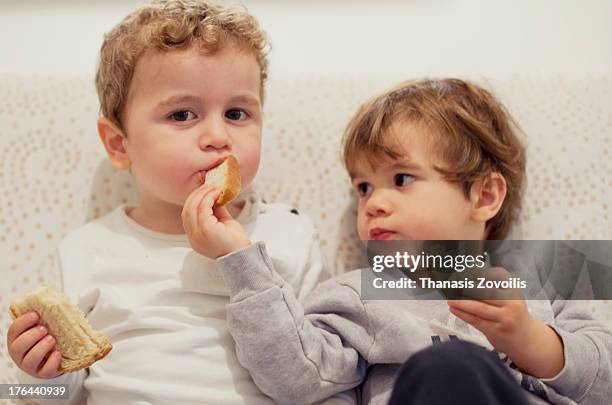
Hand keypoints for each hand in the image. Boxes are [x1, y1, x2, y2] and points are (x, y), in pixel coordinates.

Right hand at [7, 312, 62, 378]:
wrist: (52, 359)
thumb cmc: (45, 338)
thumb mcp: (42, 326)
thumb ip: (44, 315)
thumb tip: (54, 298)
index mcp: (17, 339)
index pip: (14, 331)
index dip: (23, 322)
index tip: (35, 314)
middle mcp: (20, 354)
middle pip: (18, 347)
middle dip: (31, 336)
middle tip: (44, 329)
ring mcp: (30, 365)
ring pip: (29, 360)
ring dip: (40, 348)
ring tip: (51, 339)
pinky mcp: (43, 373)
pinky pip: (45, 371)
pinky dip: (51, 362)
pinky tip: (57, 354)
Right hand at [182, 184, 250, 257]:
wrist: (243, 255)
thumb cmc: (235, 242)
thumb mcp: (222, 224)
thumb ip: (215, 211)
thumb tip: (214, 195)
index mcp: (195, 237)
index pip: (187, 215)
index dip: (193, 200)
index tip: (204, 191)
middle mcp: (193, 237)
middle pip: (187, 209)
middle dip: (197, 194)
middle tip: (209, 186)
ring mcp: (197, 234)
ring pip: (192, 207)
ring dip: (203, 194)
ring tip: (214, 188)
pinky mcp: (206, 230)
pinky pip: (202, 208)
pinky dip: (209, 198)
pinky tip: (217, 193)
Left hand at [447, 265, 564, 377]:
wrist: (526, 339)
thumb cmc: (512, 314)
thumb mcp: (510, 298)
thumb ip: (494, 288)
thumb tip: (466, 278)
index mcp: (515, 291)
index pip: (499, 276)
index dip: (482, 274)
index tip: (466, 272)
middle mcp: (512, 303)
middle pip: (486, 293)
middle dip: (467, 288)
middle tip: (452, 284)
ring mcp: (505, 318)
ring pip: (479, 308)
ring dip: (461, 303)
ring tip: (449, 299)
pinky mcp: (496, 331)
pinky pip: (476, 320)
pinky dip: (462, 314)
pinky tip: (453, 309)